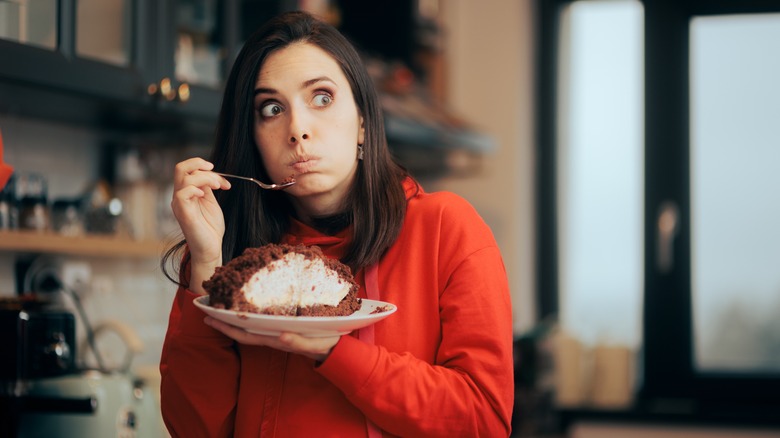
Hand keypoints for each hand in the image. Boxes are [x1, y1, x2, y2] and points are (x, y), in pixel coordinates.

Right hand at [171, 158, 230, 290]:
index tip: (224, 182)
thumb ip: (207, 188)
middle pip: (180, 168)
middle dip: (199, 163)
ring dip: (205, 177)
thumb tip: (210, 173)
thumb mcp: (211, 202)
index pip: (188, 170)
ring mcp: (179, 204)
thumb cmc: (210, 228)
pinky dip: (195, 189)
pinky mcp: (183, 213)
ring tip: (218, 186)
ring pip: (184, 177)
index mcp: (186, 193)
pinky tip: (204, 195)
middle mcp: (180, 196)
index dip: (206, 170)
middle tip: (214, 170)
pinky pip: (182, 193)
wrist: (211, 248)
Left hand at [204, 316, 339, 362]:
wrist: (336, 350)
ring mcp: (277, 333)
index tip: (211, 317)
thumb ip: (298, 341)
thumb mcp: (314, 344)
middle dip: (224, 323)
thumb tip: (280, 335)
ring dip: (235, 318)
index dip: (228, 327)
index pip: (246, 334)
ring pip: (251, 327)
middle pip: (243, 331)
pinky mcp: (284, 327)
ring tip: (222, 306)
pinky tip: (245, 307)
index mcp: (276, 340)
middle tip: (207, 310)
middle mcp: (273, 337)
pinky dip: (250, 315)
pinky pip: (262, 322)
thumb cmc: (325, 345)